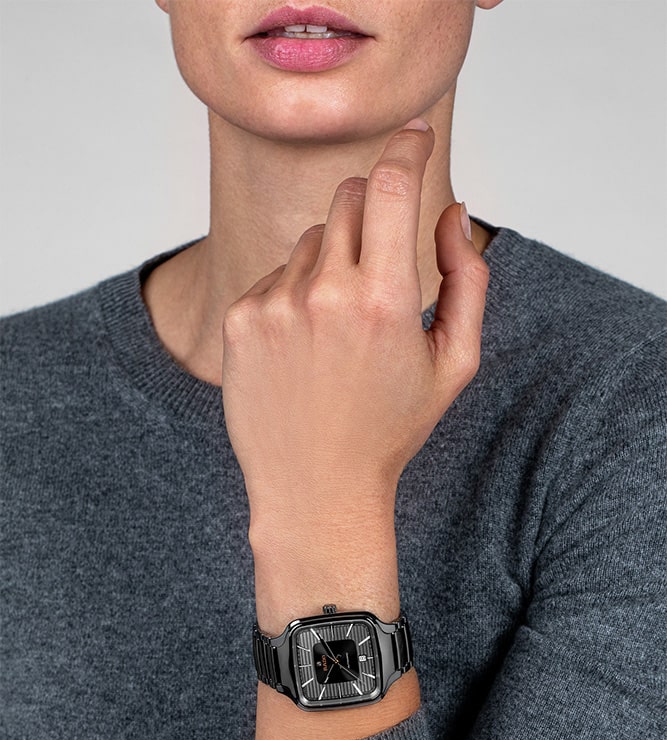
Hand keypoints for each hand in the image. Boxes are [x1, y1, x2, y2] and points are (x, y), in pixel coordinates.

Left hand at [221, 121, 488, 532]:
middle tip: (382, 261)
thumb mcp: (454, 363)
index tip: (415, 135)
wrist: (314, 488)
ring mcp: (274, 305)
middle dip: (373, 209)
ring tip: (339, 330)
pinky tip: (304, 346)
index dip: (408, 147)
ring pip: (311, 239)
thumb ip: (467, 278)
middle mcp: (324, 293)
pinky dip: (295, 292)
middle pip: (349, 197)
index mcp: (384, 300)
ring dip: (333, 260)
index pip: (392, 184)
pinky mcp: (240, 320)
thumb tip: (453, 210)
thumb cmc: (390, 429)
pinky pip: (275, 274)